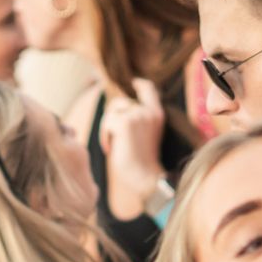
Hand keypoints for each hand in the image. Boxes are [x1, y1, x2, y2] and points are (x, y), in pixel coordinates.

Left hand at [99, 80, 170, 220]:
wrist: (145, 178)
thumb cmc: (142, 162)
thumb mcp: (144, 134)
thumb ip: (137, 119)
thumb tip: (118, 106)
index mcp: (157, 114)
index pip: (148, 89)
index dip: (139, 84)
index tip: (133, 83)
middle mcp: (149, 112)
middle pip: (120, 102)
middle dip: (112, 118)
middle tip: (113, 138)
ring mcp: (137, 115)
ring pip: (112, 111)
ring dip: (107, 128)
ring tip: (113, 145)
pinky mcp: (125, 123)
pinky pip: (106, 122)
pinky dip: (104, 136)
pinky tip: (110, 149)